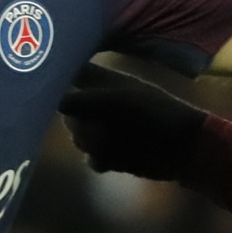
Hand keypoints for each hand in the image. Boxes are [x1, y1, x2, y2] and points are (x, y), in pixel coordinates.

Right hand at [57, 62, 209, 180]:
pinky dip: (100, 160)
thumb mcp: (120, 102)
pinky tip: (114, 160)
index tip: (48, 87)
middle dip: (77, 123)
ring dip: (91, 143)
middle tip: (97, 127)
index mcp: (101, 82)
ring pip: (77, 137)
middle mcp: (98, 103)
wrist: (184, 148)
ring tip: (110, 142)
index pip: (69, 71)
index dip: (55, 77)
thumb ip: (85, 100)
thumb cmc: (156, 114)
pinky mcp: (110, 153)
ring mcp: (103, 128)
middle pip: (66, 112)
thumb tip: (54, 101)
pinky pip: (90, 157)